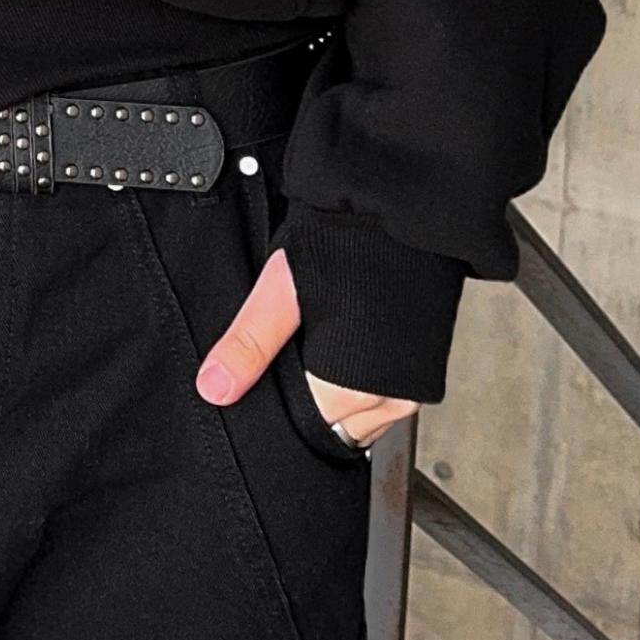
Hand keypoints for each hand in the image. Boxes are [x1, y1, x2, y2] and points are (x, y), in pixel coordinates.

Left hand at [194, 245, 417, 445]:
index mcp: (352, 387)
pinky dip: (364, 386)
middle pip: (333, 425)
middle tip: (301, 347)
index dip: (281, 403)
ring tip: (329, 342)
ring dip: (339, 396)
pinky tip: (351, 347)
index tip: (273, 372)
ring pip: (361, 419)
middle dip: (310, 400)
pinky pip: (385, 402)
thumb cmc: (347, 242)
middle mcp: (390, 398)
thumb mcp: (282, 291)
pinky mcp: (424, 373)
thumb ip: (249, 344)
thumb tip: (215, 388)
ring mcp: (412, 389)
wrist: (402, 212)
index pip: (304, 427)